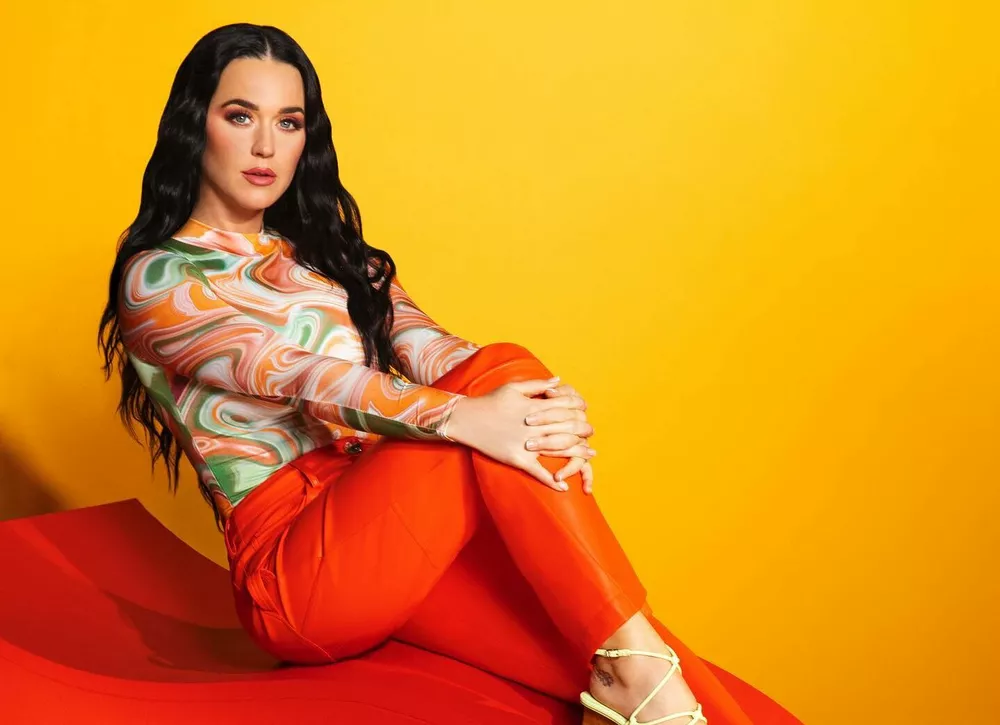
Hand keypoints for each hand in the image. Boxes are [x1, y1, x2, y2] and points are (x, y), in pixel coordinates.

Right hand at [444, 377, 586, 490]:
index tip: (586, 411)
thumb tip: (559, 380)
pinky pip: (537, 472)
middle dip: (583, 431)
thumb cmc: (490, 401)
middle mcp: (533, 426)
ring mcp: (526, 444)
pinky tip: (564, 487)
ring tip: (590, 455)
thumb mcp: (513, 387)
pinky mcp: (517, 459)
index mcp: (534, 407)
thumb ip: (538, 384)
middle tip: (591, 433)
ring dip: (577, 454)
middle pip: (567, 428)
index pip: (565, 407)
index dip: (579, 409)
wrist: (466, 419)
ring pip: (558, 450)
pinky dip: (551, 481)